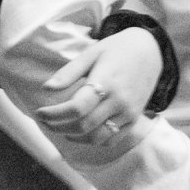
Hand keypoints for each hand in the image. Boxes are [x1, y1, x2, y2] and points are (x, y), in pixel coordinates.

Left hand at [33, 26, 159, 143]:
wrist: (150, 51)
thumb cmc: (116, 49)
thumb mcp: (91, 53)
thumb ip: (69, 72)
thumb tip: (46, 88)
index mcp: (106, 82)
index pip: (77, 108)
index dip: (55, 114)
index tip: (40, 112)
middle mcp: (119, 101)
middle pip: (84, 125)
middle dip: (59, 127)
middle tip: (45, 121)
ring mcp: (129, 113)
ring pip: (97, 137)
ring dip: (75, 137)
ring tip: (60, 128)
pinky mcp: (134, 120)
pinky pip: (112, 139)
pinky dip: (94, 141)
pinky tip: (80, 133)